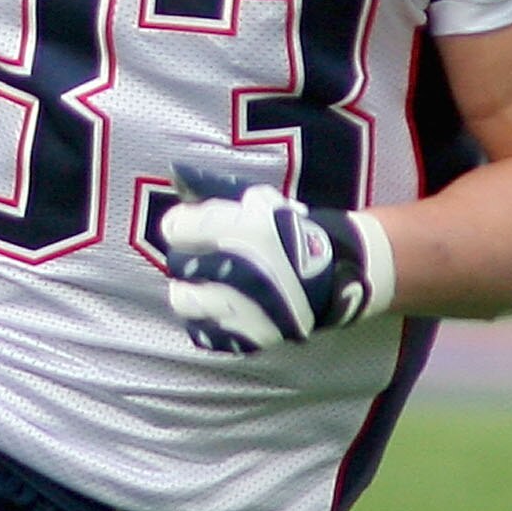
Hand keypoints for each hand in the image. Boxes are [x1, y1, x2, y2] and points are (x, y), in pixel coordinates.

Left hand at [162, 164, 395, 354]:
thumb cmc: (290, 231)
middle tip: (200, 258)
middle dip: (185, 258)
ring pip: (184, 300)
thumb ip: (216, 192)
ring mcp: (243, 307)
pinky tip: (219, 309)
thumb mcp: (258, 201)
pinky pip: (205, 331)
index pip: (175, 227)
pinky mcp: (248, 335)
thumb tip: (176, 175)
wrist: (336, 274)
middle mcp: (240, 269)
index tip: (189, 229)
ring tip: (205, 286)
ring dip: (191, 291)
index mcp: (244, 229)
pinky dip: (207, 320)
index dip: (180, 226)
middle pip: (177, 264)